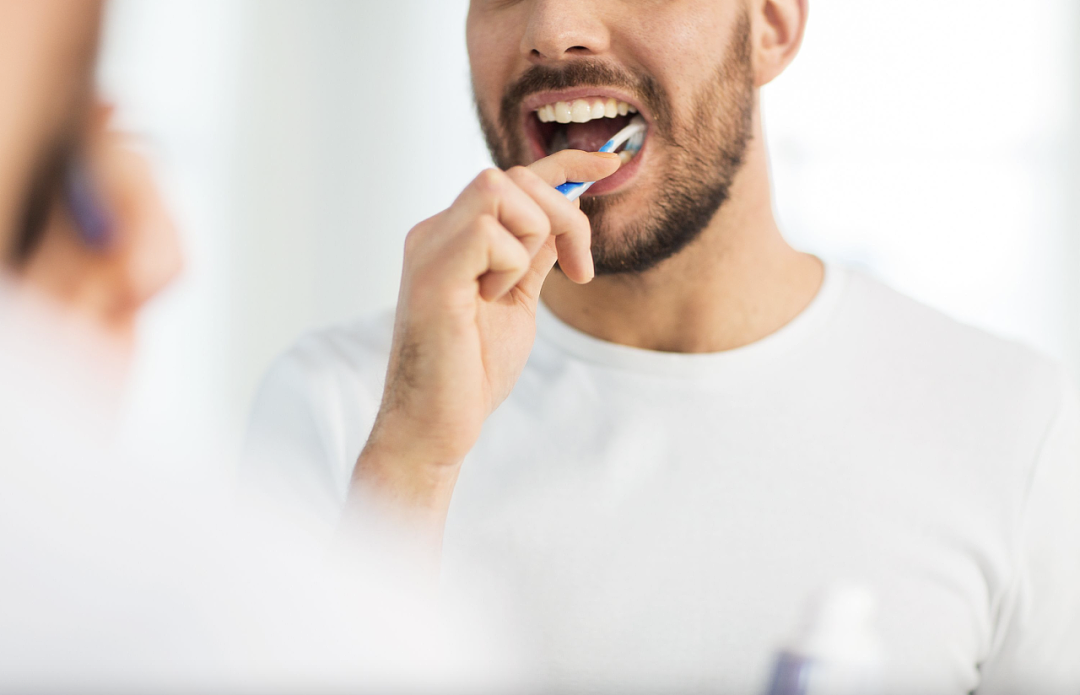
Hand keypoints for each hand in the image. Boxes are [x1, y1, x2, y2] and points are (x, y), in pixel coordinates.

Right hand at [353, 150, 619, 514]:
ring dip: (529, 239)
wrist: (436, 425)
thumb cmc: (470, 371)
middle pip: (513, 177)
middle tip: (577, 270)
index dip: (565, 163)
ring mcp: (430, 248)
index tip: (609, 164)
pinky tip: (489, 301)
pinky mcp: (431, 273)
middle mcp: (436, 232)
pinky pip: (487, 232)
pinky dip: (509, 265)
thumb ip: (534, 256)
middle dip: (563, 215)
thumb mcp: (516, 300)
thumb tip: (564, 217)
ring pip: (500, 190)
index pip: (512, 178)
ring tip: (509, 291)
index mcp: (454, 237)